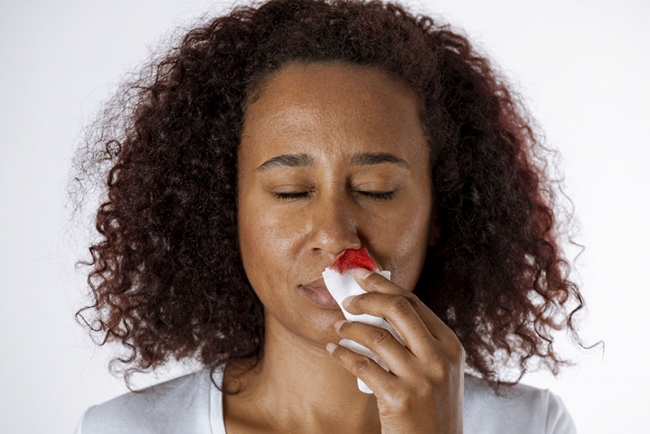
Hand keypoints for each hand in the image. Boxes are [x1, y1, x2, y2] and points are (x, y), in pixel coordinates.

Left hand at [326, 268, 464, 433]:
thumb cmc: (431, 408)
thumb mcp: (438, 371)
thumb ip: (418, 342)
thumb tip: (379, 308)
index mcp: (450, 345)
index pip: (414, 303)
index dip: (384, 285)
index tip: (362, 276)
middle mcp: (440, 358)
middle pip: (397, 309)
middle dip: (367, 298)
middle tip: (347, 299)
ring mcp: (421, 379)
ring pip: (377, 336)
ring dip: (350, 328)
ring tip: (338, 327)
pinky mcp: (400, 399)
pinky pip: (363, 366)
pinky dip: (343, 354)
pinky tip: (334, 350)